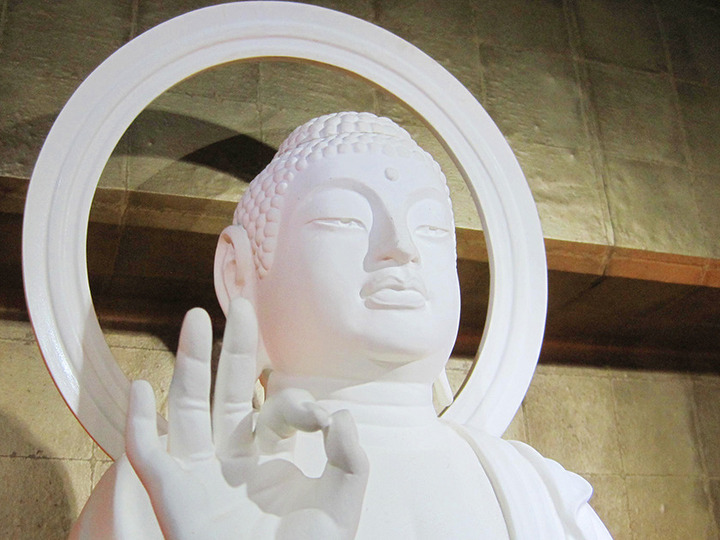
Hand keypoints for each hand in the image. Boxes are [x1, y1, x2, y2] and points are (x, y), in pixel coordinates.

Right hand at [125, 299, 368, 539]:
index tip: (320, 418)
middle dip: (234, 350)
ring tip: (194, 318)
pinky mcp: (173, 494)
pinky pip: (146, 454)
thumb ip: (349, 454)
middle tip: (241, 304)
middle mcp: (233, 459)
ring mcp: (201, 473)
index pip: (276, 410)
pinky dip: (137, 422)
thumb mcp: (341, 499)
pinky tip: (140, 386)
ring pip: (189, 408)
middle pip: (229, 393)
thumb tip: (338, 412)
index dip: (297, 403)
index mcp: (270, 459)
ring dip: (189, 364)